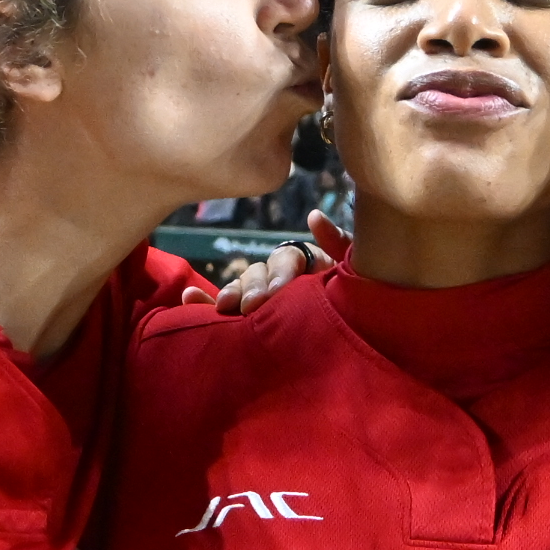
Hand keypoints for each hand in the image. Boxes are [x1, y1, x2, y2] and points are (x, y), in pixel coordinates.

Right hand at [183, 209, 345, 314]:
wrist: (361, 332)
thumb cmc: (355, 299)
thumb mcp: (352, 272)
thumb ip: (339, 246)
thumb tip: (314, 216)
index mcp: (305, 264)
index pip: (286, 259)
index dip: (281, 274)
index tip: (277, 292)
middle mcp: (279, 276)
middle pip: (259, 273)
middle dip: (254, 289)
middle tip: (252, 307)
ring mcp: (261, 295)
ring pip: (240, 287)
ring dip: (231, 294)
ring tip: (222, 307)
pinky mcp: (246, 316)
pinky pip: (224, 307)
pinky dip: (203, 303)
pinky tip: (187, 299)